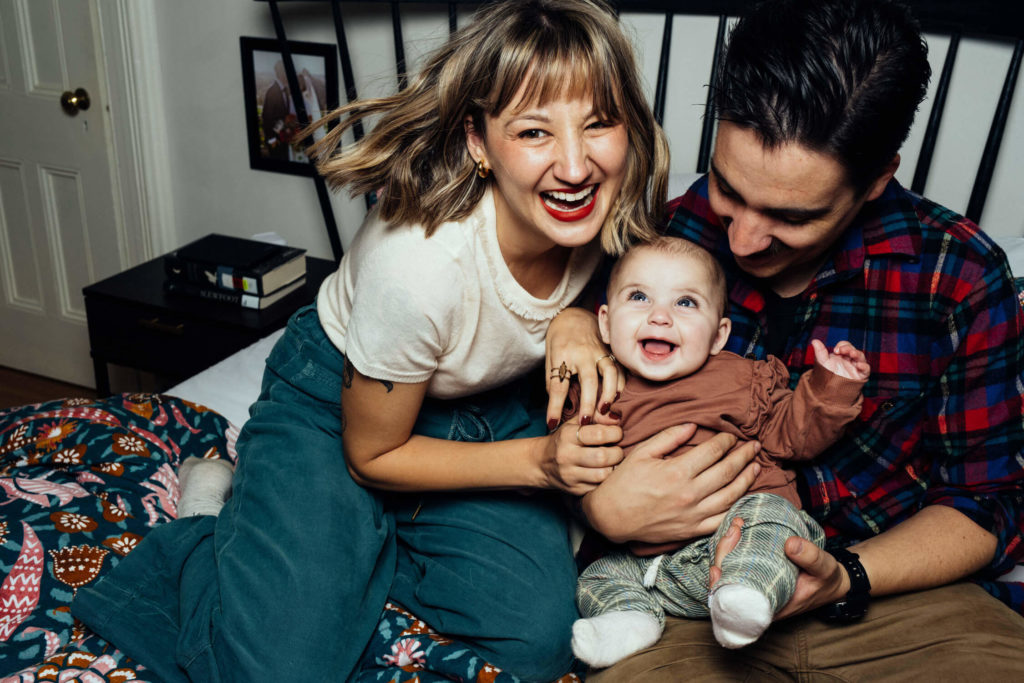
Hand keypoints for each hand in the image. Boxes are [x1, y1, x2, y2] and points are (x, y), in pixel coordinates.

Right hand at [535, 420, 623, 495]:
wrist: (541, 462)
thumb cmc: (564, 439)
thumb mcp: (575, 423)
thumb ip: (596, 416)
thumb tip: (616, 417)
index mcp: (567, 435)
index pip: (599, 434)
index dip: (615, 433)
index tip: (617, 434)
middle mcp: (566, 456)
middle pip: (603, 456)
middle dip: (617, 453)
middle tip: (618, 450)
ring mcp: (570, 475)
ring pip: (603, 475)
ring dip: (614, 468)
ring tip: (613, 462)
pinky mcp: (574, 490)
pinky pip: (599, 487)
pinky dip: (607, 480)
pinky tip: (604, 471)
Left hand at [545, 308, 624, 429]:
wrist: (573, 316)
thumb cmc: (559, 340)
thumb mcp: (549, 358)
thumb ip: (552, 381)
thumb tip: (555, 407)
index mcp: (562, 354)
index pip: (557, 384)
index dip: (554, 406)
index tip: (552, 423)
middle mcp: (583, 352)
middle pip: (588, 380)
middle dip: (588, 403)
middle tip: (585, 422)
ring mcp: (600, 350)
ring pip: (610, 372)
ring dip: (609, 393)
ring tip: (605, 411)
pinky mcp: (611, 351)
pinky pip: (620, 369)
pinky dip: (620, 384)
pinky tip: (617, 397)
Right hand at [582, 428, 760, 543]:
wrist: (611, 516)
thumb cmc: (623, 482)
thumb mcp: (642, 452)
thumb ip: (669, 437)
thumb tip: (694, 426)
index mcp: (677, 472)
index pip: (712, 452)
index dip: (726, 441)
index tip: (731, 436)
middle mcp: (689, 494)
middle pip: (727, 471)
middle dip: (743, 456)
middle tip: (753, 446)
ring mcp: (692, 514)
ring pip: (731, 496)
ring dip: (747, 480)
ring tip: (756, 467)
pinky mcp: (691, 530)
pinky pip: (721, 520)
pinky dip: (737, 509)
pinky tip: (744, 497)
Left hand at [709, 524, 850, 619]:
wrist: (830, 581)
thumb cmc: (826, 580)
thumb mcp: (825, 569)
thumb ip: (811, 558)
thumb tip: (790, 544)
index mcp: (768, 608)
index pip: (734, 603)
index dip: (719, 588)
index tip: (717, 567)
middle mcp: (756, 600)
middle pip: (725, 582)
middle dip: (724, 554)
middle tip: (736, 528)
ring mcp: (754, 586)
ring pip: (729, 570)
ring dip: (728, 546)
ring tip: (737, 525)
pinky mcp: (756, 573)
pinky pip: (737, 562)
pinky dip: (734, 546)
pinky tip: (738, 529)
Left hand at [811, 339, 869, 380]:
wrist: (829, 390)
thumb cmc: (827, 374)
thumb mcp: (822, 362)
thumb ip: (820, 352)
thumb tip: (814, 341)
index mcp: (842, 354)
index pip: (845, 345)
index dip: (842, 345)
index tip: (835, 350)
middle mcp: (850, 359)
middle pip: (853, 350)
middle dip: (848, 348)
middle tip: (841, 350)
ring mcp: (856, 367)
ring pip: (860, 357)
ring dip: (857, 354)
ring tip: (852, 353)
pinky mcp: (860, 375)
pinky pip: (866, 369)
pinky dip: (864, 366)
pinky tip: (859, 365)